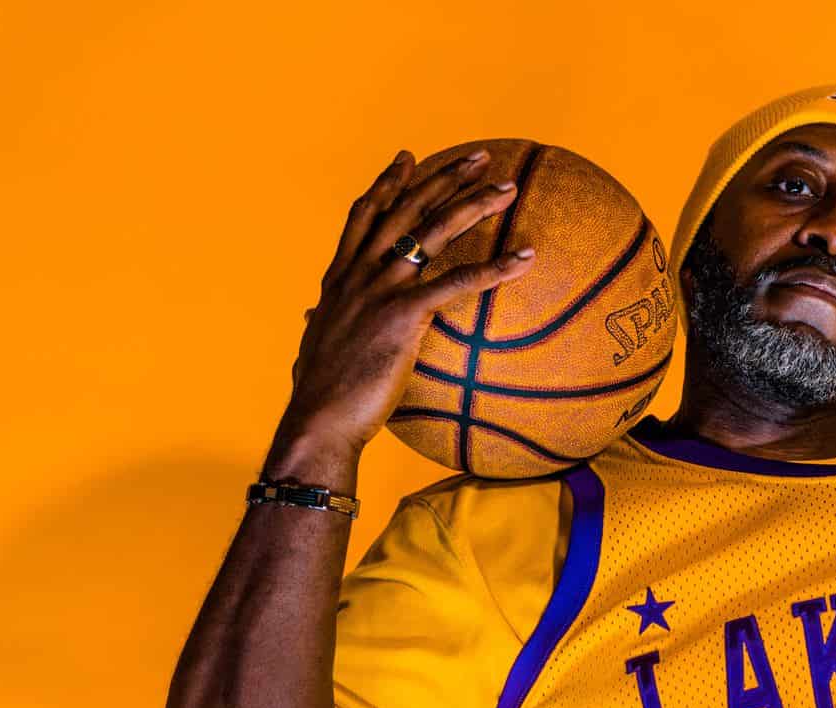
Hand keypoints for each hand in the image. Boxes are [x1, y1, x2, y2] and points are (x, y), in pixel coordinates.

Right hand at [274, 148, 535, 463]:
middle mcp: (359, 274)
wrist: (318, 420)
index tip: (408, 157)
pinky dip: (493, 268)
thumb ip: (321, 325)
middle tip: (479, 157)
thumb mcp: (317, 347)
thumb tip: (312, 319)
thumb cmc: (321, 396)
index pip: (365, 215)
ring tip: (508, 188)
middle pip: (405, 209)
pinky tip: (523, 260)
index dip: (388, 183)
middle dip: (443, 177)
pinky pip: (456, 283)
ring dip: (474, 204)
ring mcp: (380, 291)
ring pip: (432, 232)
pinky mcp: (402, 315)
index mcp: (340, 279)